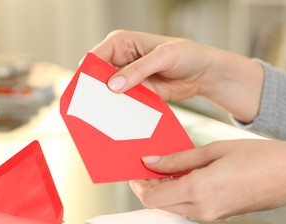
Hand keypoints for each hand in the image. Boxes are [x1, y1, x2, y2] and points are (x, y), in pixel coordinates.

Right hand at [90, 30, 263, 122]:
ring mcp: (125, 77)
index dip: (87, 73)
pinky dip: (117, 110)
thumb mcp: (162, 57)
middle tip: (89, 108)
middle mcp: (119, 59)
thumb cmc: (185, 55)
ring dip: (104, 102)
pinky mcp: (133, 92)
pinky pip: (120, 102)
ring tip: (100, 117)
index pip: (95, 56)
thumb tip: (112, 85)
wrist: (201, 73)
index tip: (84, 91)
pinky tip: (116, 119)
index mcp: (121, 42)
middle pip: (96, 75)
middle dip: (93, 90)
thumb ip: (137, 70)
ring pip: (106, 91)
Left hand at [129, 139, 285, 221]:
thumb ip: (178, 159)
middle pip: (160, 205)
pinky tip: (185, 175)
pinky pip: (190, 207)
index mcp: (200, 191)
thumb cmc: (261, 158)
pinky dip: (181, 193)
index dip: (139, 186)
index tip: (136, 173)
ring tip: (168, 167)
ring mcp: (213, 215)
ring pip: (174, 207)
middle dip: (150, 188)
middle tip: (150, 168)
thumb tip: (152, 162)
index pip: (153, 198)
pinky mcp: (220, 214)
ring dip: (165, 190)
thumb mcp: (213, 151)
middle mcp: (204, 208)